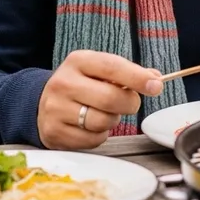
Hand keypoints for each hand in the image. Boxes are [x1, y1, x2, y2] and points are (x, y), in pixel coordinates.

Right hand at [38, 50, 163, 148]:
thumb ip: (128, 73)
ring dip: (113, 120)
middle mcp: (64, 82)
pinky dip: (100, 135)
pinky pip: (92, 139)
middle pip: (110, 98)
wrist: (43, 102)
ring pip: (102, 121)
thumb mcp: (100, 70)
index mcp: (78, 60)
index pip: (112, 67)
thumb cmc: (81, 83)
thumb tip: (155, 79)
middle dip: (129, 103)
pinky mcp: (53, 132)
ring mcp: (56, 108)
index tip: (156, 86)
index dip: (137, 77)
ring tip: (106, 113)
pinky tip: (93, 126)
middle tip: (131, 103)